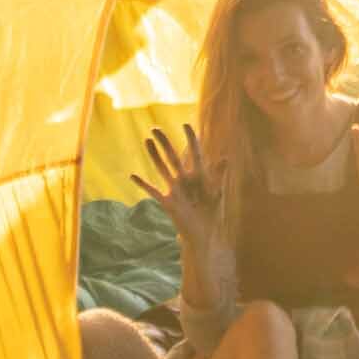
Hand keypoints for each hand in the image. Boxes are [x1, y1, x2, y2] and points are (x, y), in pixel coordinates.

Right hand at [133, 123, 227, 254]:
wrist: (204, 234)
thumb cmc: (211, 213)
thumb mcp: (216, 192)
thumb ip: (218, 175)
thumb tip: (225, 158)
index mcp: (198, 175)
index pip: (194, 153)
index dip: (190, 139)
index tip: (185, 124)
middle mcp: (184, 179)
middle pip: (173, 157)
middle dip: (165, 143)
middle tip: (155, 128)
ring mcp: (174, 189)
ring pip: (162, 168)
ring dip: (154, 155)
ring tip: (147, 141)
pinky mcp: (168, 202)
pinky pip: (153, 191)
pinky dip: (143, 184)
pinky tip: (132, 175)